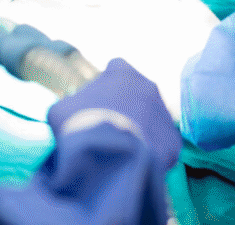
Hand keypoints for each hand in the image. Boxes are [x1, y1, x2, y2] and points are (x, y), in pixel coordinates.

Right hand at [48, 58, 180, 170]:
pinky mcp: (173, 140)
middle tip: (109, 131)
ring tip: (121, 151)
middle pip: (136, 96)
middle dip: (125, 110)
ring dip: (139, 131)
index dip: (104, 90)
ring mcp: (164, 112)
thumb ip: (72, 106)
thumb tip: (73, 115)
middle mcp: (148, 85)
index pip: (115, 72)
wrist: (107, 155)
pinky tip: (134, 164)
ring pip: (151, 121)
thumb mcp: (61, 110)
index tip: (96, 107)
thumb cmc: (80, 124)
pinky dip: (149, 155)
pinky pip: (160, 147)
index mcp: (121, 71)